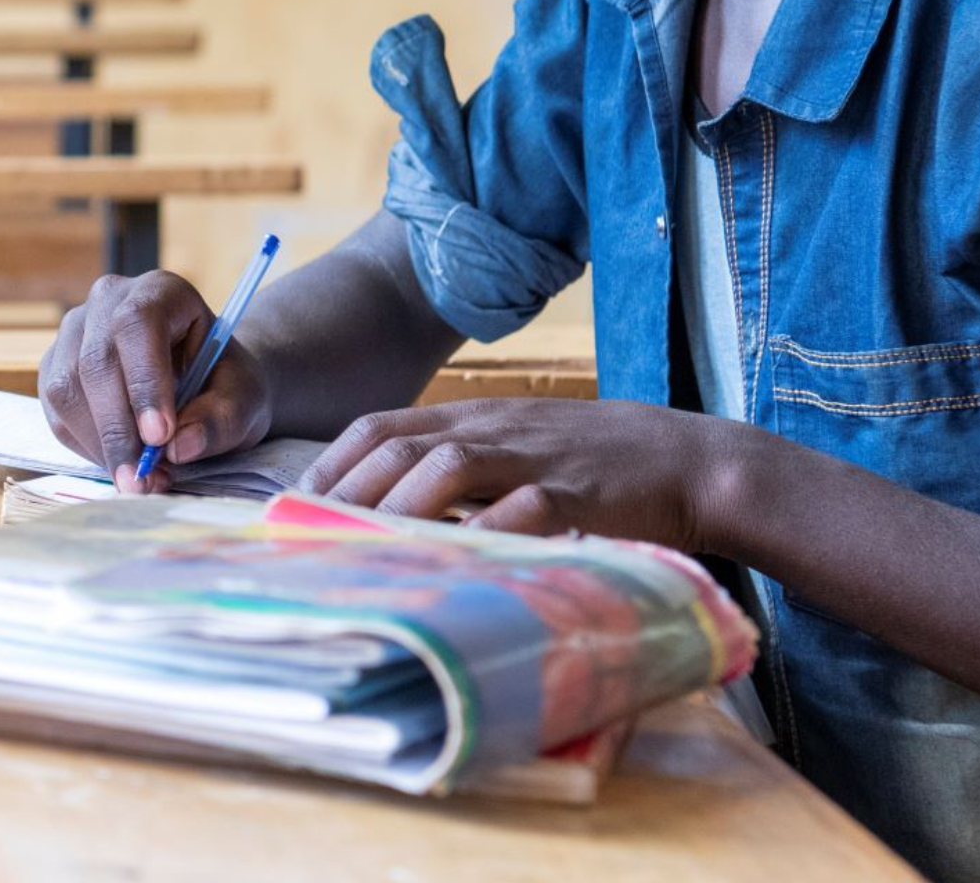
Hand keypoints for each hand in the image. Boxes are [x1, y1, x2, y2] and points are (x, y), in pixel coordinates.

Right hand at [38, 270, 272, 492]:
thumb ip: (221, 419)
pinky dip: (86, 447)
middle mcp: (109, 302)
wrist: (204, 386)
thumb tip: (180, 447)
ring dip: (99, 444)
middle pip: (96, 361)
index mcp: (161, 292)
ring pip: (67, 389)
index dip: (144, 381)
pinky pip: (57, 414)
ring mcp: (75, 333)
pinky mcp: (55, 369)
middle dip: (118, 428)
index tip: (161, 435)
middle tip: (143, 478)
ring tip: (138, 479)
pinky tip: (120, 463)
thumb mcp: (243, 399)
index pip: (138, 324)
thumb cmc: (224, 384)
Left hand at [296, 395, 758, 547]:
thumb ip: (467, 466)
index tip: (294, 501)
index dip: (333, 462)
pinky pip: (521, 509)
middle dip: (345, 490)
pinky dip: (481, 532)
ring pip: (448, 466)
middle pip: (401, 444)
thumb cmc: (597, 464)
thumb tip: (395, 509)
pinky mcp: (575, 494)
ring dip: (396, 507)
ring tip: (360, 550)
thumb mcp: (521, 448)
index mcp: (479, 417)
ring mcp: (534, 458)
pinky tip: (452, 563)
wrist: (686, 458)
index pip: (385, 424)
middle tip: (307, 533)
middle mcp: (497, 429)